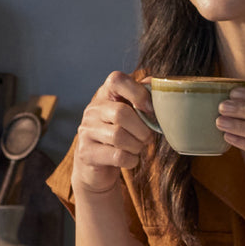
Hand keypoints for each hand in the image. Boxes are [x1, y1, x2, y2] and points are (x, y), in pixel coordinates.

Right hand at [72, 72, 155, 194]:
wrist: (99, 165)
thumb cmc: (124, 134)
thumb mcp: (134, 113)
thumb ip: (145, 97)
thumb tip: (159, 84)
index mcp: (106, 95)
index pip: (117, 80)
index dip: (139, 93)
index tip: (151, 110)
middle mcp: (92, 110)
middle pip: (121, 113)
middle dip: (142, 129)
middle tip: (147, 138)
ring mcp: (86, 131)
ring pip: (119, 136)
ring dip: (137, 146)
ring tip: (137, 148)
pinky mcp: (85, 153)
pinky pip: (118, 156)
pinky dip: (131, 160)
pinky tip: (129, 159)